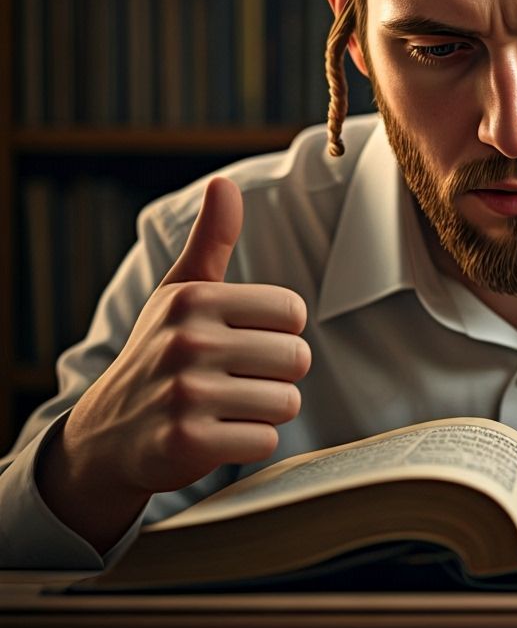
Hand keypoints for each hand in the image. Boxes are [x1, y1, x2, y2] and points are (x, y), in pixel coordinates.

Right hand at [37, 177, 310, 549]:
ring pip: (286, 402)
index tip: (246, 341)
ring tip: (229, 407)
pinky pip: (265, 441)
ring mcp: (184, 395)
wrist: (108, 435)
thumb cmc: (160, 352)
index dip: (279, 332)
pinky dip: (251, 443)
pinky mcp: (187, 444)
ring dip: (267, 410)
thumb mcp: (179, 294)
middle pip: (296, 358)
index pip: (291, 311)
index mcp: (193, 300)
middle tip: (239, 380)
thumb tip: (224, 183)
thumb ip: (211, 240)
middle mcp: (186, 342)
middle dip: (279, 375)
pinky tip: (219, 435)